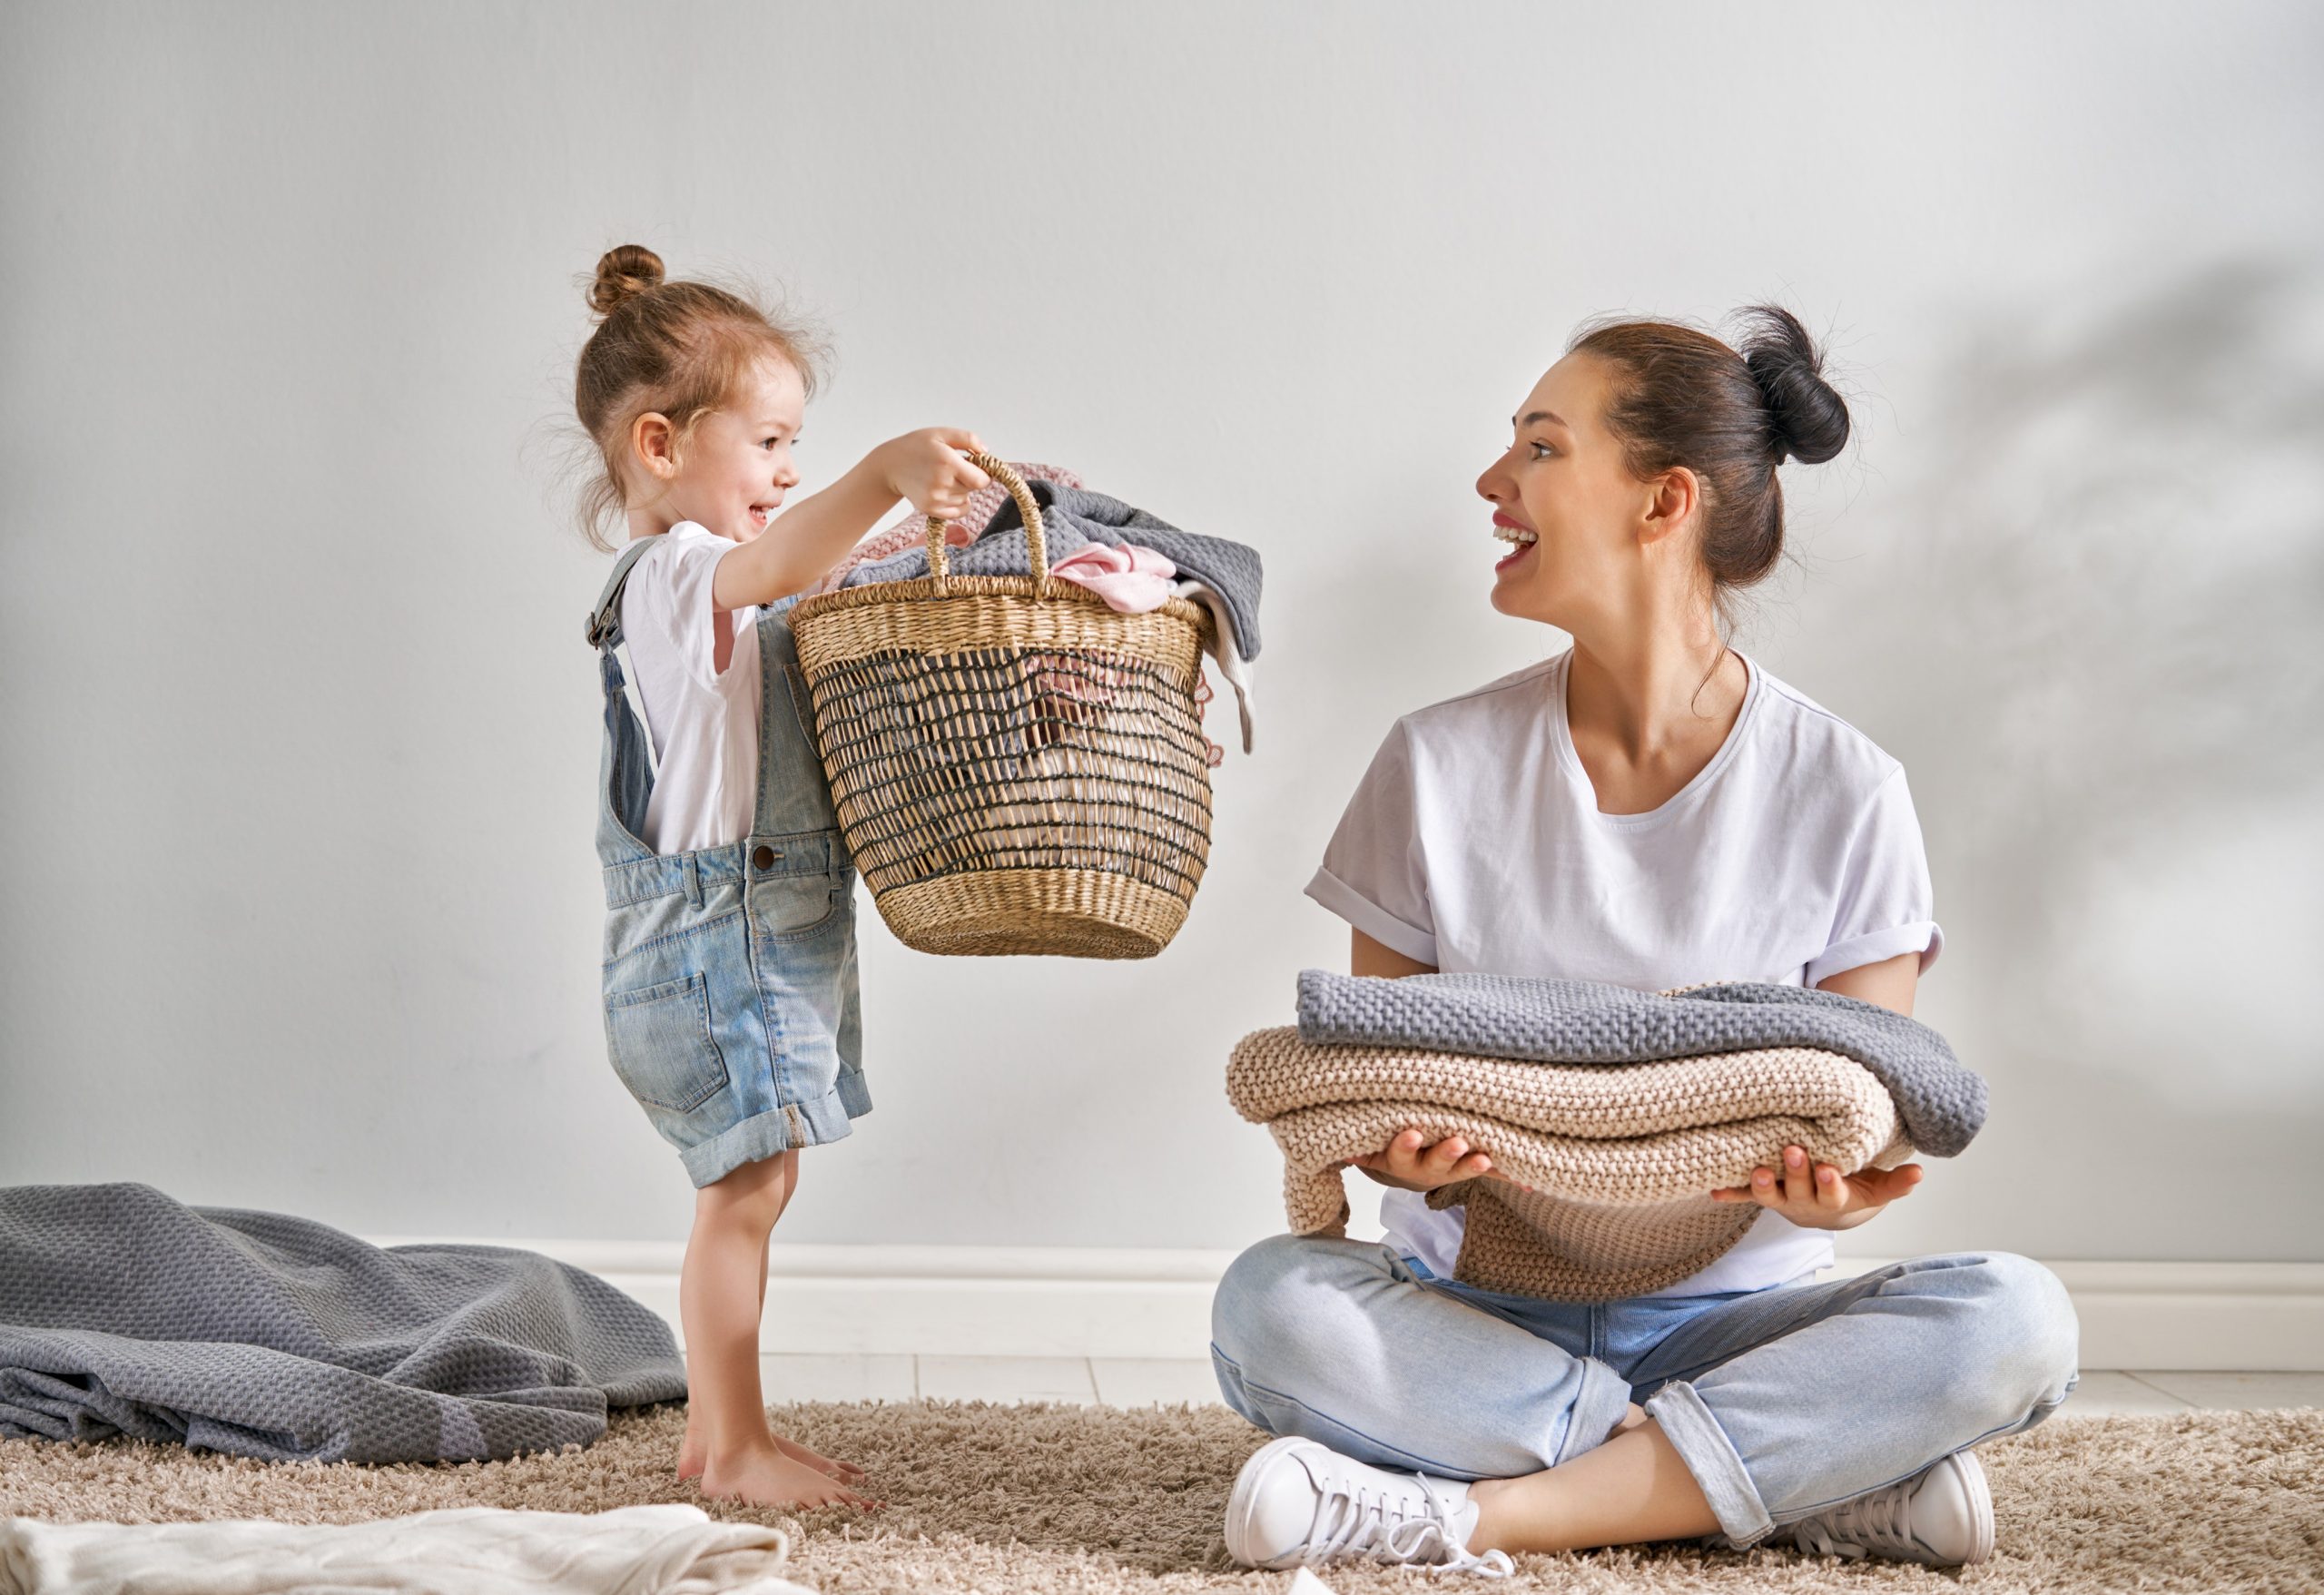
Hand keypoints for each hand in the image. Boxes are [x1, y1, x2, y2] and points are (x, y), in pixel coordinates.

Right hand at [874, 428, 987, 522]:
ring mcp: (935, 499)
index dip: (984, 474)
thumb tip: (987, 452)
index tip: (976, 466)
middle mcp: (942, 483)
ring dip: (961, 490)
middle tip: (953, 468)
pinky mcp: (930, 510)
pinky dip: (957, 502)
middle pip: (974, 489)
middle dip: (970, 478)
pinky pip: (958, 511)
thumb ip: (968, 439)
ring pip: (965, 499)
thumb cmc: (917, 446)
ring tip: (943, 477)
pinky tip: (944, 490)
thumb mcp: (942, 433)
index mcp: (948, 462)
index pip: (982, 481)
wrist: (890, 465)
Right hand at [1344, 1129, 1528, 1193]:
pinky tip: (1529, 1182)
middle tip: (1458, 1143)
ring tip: (1486, 1159)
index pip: (1398, 1152)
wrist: (1403, 1170)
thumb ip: (1355, 1143)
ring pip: (1463, 1169)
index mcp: (1398, 1161)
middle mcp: (1424, 1168)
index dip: (1405, 1145)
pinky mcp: (1469, 1169)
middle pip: (1435, 1163)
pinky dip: (1510, 1176)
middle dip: (1446, 1153)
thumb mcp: (1366, 1146)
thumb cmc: (1382, 1146)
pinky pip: (1492, 1175)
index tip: (1412, 1133)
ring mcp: (1449, 1170)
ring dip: (1475, 1165)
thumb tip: (1330, 1138)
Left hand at [1711, 1144, 1922, 1230]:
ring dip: (1761, 1184)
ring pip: (1769, 1195)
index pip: (1832, 1193)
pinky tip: (1714, 1191)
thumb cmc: (1856, 1190)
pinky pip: (1743, 1196)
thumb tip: (1920, 1173)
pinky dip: (1730, 1194)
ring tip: (1756, 1170)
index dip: (1829, 1184)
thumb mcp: (1877, 1189)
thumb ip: (1896, 1184)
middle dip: (1795, 1172)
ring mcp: (1782, 1199)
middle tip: (1792, 1151)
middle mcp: (1804, 1202)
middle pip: (1798, 1191)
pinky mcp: (1763, 1195)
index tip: (1828, 1169)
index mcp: (1833, 1199)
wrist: (1829, 1212)